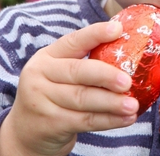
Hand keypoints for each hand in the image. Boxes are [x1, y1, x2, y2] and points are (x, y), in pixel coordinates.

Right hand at [0, 22, 139, 155]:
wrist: (26, 131)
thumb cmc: (55, 94)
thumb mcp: (59, 74)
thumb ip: (85, 63)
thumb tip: (130, 51)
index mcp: (47, 56)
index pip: (73, 41)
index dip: (95, 34)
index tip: (118, 29)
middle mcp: (40, 75)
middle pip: (78, 72)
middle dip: (106, 75)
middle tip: (128, 81)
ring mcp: (41, 100)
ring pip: (83, 99)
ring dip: (112, 103)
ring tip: (133, 105)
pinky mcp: (49, 124)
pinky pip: (84, 121)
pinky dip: (109, 120)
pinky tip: (126, 119)